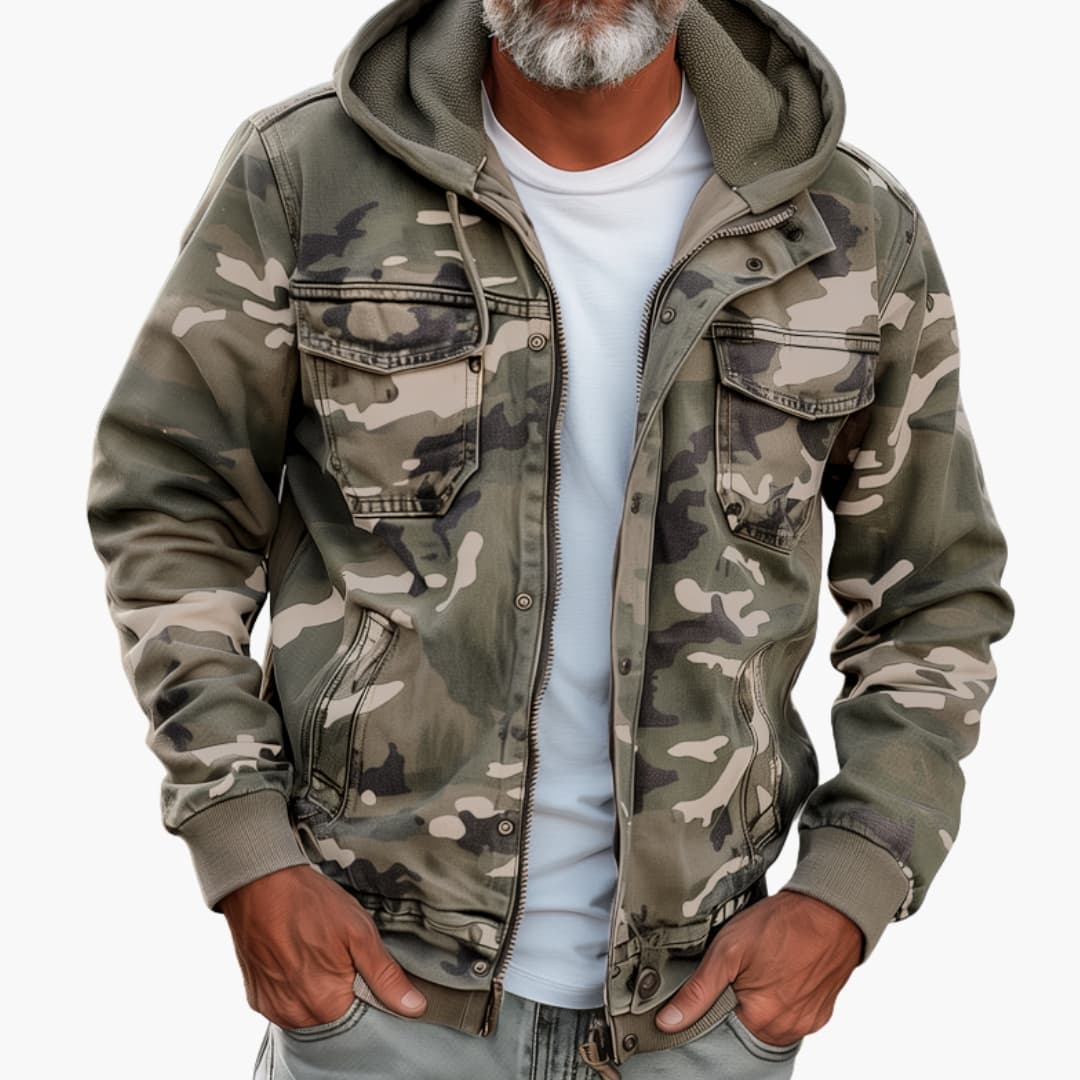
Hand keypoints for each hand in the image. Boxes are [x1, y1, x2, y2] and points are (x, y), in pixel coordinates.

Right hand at [219, 864, 427, 1027]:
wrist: (258, 883)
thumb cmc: (310, 903)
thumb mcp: (358, 932)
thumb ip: (385, 975)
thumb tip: (414, 1006)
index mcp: (326, 1005)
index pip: (362, 1014)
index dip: (367, 987)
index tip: (361, 962)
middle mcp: (296, 1016)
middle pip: (335, 1012)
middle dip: (342, 985)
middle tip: (337, 950)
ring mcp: (274, 1008)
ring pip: (310, 1008)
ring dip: (318, 985)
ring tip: (315, 948)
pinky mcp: (258, 997)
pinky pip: (287, 1001)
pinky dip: (296, 984)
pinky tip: (296, 954)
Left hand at [654, 890, 861, 1045]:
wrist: (832, 908)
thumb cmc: (782, 924)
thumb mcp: (729, 950)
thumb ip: (698, 991)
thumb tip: (668, 1022)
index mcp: (761, 1020)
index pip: (720, 1027)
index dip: (713, 1001)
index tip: (717, 977)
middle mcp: (787, 1029)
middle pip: (746, 1023)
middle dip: (737, 997)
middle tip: (743, 965)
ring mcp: (807, 1021)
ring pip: (769, 1016)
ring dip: (761, 995)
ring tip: (764, 963)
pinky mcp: (820, 1010)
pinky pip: (791, 1010)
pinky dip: (782, 993)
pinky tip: (781, 967)